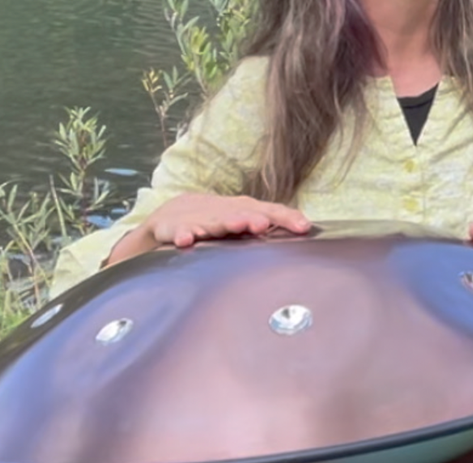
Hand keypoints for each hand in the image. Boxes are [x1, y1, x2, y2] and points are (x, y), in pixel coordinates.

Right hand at [109, 193, 310, 263]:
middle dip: (254, 218)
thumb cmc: (215, 222)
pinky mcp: (175, 228)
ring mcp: (199, 219)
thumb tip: (304, 239)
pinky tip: (186, 241)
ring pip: (214, 221)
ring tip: (237, 224)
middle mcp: (224, 211)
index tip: (304, 227)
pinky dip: (182, 235)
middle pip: (243, 213)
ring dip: (226, 222)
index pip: (269, 211)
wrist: (168, 217)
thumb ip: (267, 231)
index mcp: (244, 210)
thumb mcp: (242, 225)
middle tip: (265, 224)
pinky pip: (179, 232)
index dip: (287, 218)